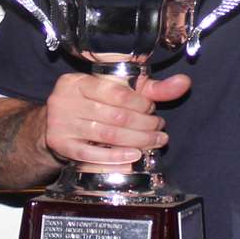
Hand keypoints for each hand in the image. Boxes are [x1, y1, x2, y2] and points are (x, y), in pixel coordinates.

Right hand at [41, 72, 187, 166]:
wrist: (55, 125)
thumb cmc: (93, 104)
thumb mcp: (117, 91)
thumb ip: (151, 88)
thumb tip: (184, 82)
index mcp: (78, 81)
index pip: (116, 92)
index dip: (140, 103)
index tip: (152, 110)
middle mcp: (64, 99)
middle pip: (114, 116)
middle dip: (143, 125)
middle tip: (159, 130)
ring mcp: (60, 123)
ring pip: (106, 135)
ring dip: (136, 141)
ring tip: (154, 142)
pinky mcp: (60, 144)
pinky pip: (90, 154)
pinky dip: (115, 156)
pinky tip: (133, 155)